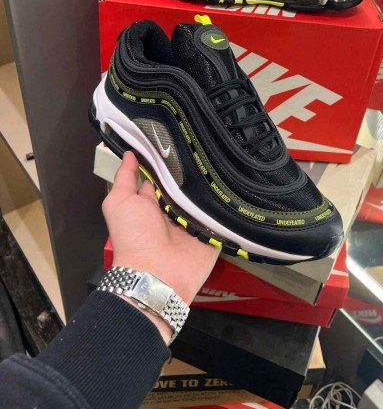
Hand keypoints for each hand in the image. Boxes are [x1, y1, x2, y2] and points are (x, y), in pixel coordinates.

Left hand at [102, 151, 218, 341]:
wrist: (157, 273)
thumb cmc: (134, 236)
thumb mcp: (119, 202)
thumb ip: (125, 178)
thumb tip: (129, 152)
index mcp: (152, 201)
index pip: (164, 174)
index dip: (168, 157)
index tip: (179, 136)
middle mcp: (174, 209)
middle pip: (187, 183)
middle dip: (194, 166)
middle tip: (207, 142)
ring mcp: (195, 220)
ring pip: (206, 194)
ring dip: (213, 180)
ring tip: (225, 156)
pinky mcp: (213, 231)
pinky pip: (222, 212)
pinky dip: (228, 200)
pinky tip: (236, 180)